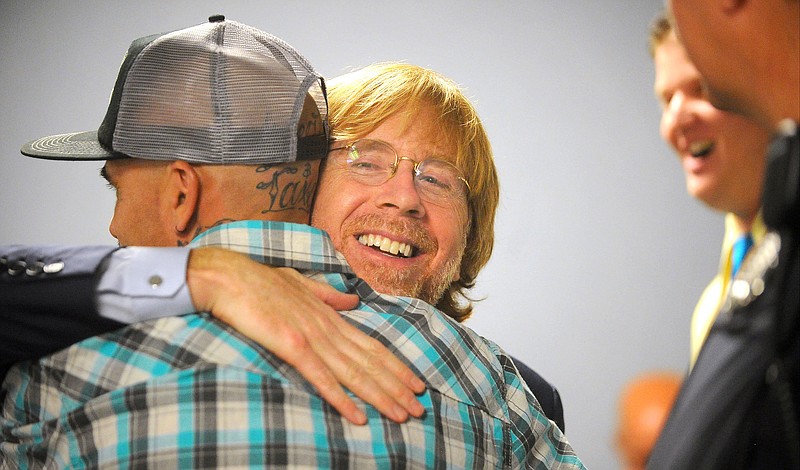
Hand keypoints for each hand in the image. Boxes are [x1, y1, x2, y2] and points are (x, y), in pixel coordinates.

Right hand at [186, 247, 425, 424]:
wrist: (228, 276)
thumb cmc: (259, 281)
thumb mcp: (300, 284)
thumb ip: (327, 296)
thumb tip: (352, 302)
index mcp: (330, 316)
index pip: (372, 346)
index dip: (396, 367)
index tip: (415, 383)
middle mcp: (327, 327)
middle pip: (370, 363)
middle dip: (397, 387)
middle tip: (420, 409)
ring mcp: (311, 337)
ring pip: (354, 373)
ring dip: (380, 397)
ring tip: (402, 415)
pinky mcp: (291, 346)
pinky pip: (321, 377)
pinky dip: (342, 399)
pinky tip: (358, 416)